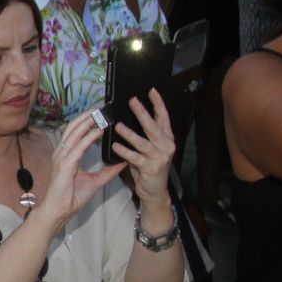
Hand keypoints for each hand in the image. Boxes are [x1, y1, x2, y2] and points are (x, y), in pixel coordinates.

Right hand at [34, 112, 126, 230]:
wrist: (59, 211)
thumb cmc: (71, 197)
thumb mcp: (95, 181)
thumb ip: (108, 171)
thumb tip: (121, 163)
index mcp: (66, 155)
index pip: (75, 133)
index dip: (85, 122)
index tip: (98, 114)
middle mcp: (62, 153)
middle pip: (73, 128)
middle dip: (86, 116)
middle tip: (100, 107)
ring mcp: (62, 157)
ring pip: (75, 133)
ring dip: (88, 122)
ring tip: (100, 114)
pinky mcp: (65, 164)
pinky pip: (79, 146)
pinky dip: (89, 137)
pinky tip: (99, 131)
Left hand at [109, 89, 174, 208]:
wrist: (155, 191)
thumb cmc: (149, 167)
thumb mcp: (151, 148)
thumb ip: (146, 135)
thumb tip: (131, 116)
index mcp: (166, 138)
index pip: (163, 117)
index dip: (158, 104)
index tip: (151, 90)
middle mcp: (166, 146)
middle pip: (153, 126)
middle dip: (142, 113)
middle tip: (132, 101)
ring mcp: (159, 157)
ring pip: (143, 142)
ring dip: (129, 133)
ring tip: (118, 125)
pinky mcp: (151, 167)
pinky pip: (134, 157)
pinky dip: (124, 151)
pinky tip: (115, 146)